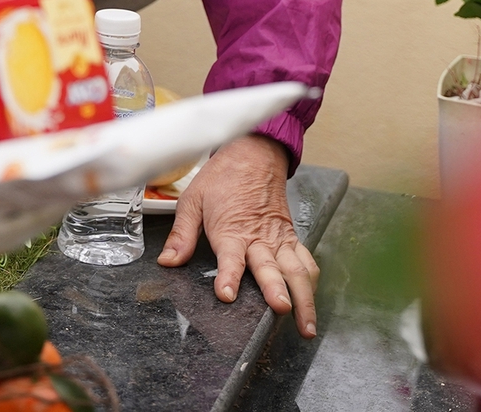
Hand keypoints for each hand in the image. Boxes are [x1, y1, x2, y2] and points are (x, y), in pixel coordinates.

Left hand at [156, 134, 319, 337]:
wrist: (253, 155)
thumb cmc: (222, 178)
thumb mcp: (192, 200)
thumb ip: (182, 235)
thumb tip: (168, 261)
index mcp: (231, 230)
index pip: (230, 258)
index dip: (228, 277)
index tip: (226, 295)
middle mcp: (258, 238)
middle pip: (270, 267)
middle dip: (277, 290)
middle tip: (282, 309)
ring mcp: (279, 239)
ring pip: (296, 271)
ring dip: (304, 298)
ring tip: (307, 325)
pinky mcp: (291, 237)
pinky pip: (306, 261)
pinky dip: (312, 281)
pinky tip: (312, 299)